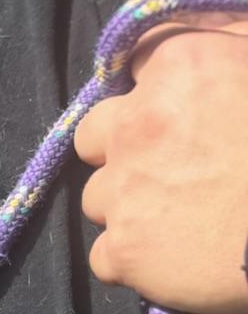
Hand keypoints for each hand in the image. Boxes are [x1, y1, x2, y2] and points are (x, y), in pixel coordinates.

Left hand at [74, 20, 247, 313]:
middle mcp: (137, 125)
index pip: (138, 66)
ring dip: (126, 207)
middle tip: (164, 168)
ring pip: (97, 198)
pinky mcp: (123, 250)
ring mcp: (124, 191)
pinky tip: (168, 256)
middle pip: (93, 135)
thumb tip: (191, 55)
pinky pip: (103, 256)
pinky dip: (130, 260)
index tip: (179, 112)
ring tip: (175, 217)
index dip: (155, 92)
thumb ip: (221, 52)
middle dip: (118, 150)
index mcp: (179, 68)